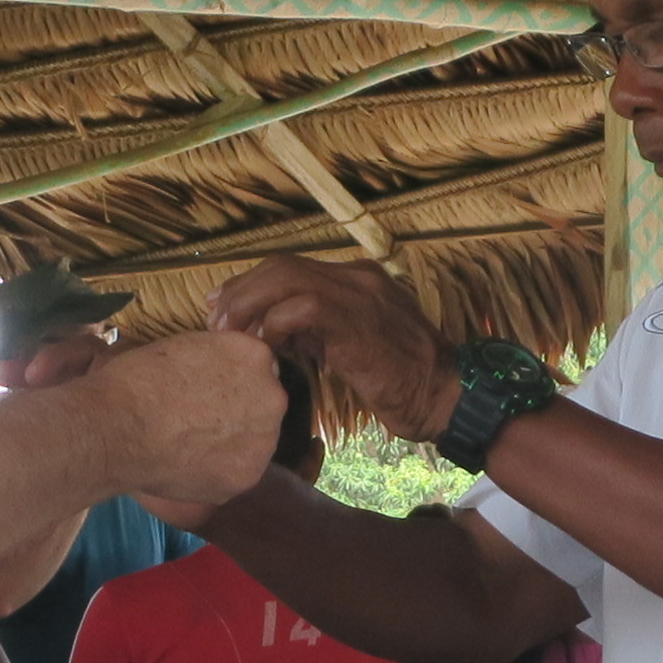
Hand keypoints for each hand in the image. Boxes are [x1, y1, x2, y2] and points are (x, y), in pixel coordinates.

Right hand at [80, 329, 288, 521]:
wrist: (120, 427)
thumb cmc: (138, 380)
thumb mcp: (183, 346)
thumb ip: (215, 358)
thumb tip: (215, 371)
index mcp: (254, 355)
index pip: (257, 367)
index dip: (231, 381)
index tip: (209, 391)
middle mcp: (271, 396)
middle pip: (263, 405)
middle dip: (238, 412)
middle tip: (200, 421)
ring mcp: (263, 440)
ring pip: (254, 442)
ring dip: (232, 444)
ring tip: (191, 446)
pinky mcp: (246, 477)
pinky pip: (238, 472)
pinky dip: (218, 472)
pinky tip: (189, 466)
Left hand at [203, 255, 450, 441]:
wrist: (446, 396)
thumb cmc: (401, 381)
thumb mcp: (349, 347)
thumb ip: (314, 332)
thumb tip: (270, 332)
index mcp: (357, 280)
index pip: (290, 267)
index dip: (249, 285)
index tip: (220, 309)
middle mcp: (358, 279)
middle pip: (282, 266)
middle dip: (241, 291)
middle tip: (216, 322)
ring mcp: (361, 298)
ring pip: (288, 279)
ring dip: (250, 304)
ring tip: (229, 333)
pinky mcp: (360, 325)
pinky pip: (305, 310)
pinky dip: (275, 325)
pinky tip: (263, 346)